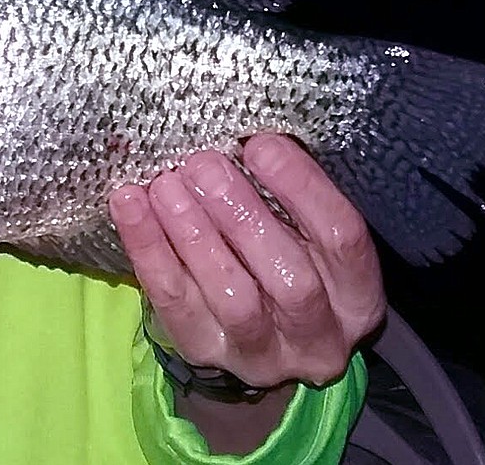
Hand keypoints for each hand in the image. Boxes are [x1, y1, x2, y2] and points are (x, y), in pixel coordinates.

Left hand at [110, 133, 385, 389]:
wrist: (256, 341)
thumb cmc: (281, 259)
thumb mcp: (303, 233)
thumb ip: (287, 194)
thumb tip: (243, 131)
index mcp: (356, 294)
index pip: (343, 238)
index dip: (302, 187)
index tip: (258, 143)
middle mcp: (318, 335)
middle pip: (290, 279)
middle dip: (242, 215)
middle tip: (203, 164)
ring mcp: (261, 352)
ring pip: (232, 296)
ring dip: (194, 233)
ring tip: (166, 183)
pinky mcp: (204, 350)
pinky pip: (173, 300)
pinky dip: (148, 247)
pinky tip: (129, 202)